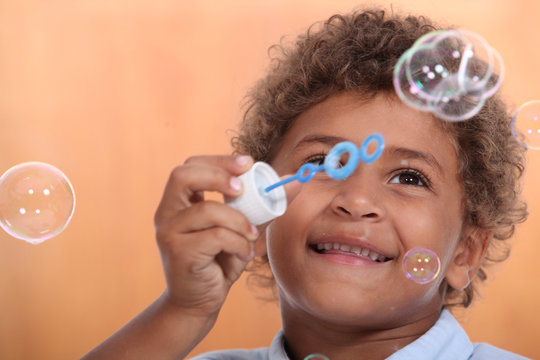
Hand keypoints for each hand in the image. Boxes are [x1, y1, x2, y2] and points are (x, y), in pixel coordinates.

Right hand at [154, 154, 257, 318]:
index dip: (218, 160)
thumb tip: (297, 181)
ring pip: (207, 210)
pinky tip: (243, 254)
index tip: (247, 164)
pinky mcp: (178, 252)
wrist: (199, 303)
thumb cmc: (219, 262)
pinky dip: (238, 242)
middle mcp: (167, 213)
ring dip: (238, 221)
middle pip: (182, 175)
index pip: (190, 165)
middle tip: (242, 189)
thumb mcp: (243, 228)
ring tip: (250, 236)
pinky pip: (216, 236)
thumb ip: (264, 205)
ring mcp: (169, 232)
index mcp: (179, 201)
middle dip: (217, 175)